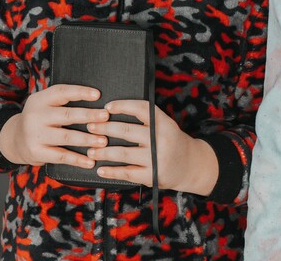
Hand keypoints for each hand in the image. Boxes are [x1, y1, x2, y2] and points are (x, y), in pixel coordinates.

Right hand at [0, 84, 107, 167]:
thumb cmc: (40, 119)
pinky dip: (77, 159)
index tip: (98, 95)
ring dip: (87, 139)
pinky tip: (90, 161)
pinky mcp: (36, 152)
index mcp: (40, 100)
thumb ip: (64, 102)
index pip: (61, 92)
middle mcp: (35, 116)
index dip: (80, 92)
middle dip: (88, 116)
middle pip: (66, 115)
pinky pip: (60, 156)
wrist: (14, 140)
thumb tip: (97, 100)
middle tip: (106, 117)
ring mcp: (34, 135)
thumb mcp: (45, 105)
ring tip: (104, 141)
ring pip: (66, 136)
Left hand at [85, 100, 218, 195]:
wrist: (191, 166)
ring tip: (90, 150)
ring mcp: (156, 158)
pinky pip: (127, 172)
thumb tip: (112, 113)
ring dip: (103, 152)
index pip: (141, 108)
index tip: (107, 106)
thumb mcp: (165, 125)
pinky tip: (100, 169)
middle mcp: (160, 139)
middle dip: (105, 128)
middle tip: (90, 127)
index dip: (123, 106)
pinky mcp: (152, 175)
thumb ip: (146, 119)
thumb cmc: (171, 142)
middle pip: (127, 130)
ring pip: (123, 153)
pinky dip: (112, 171)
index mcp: (163, 122)